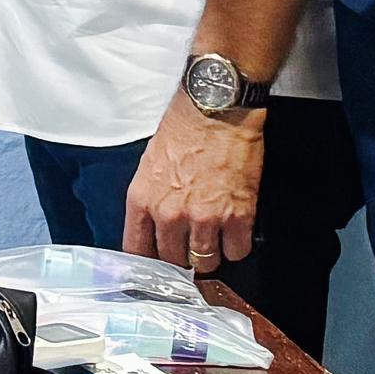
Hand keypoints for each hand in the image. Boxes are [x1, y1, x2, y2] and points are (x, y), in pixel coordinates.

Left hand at [121, 90, 263, 281]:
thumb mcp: (150, 163)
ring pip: (205, 261)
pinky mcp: (237, 215)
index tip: (156, 265)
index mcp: (143, 200)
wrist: (216, 108)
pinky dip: (237, 245)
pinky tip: (235, 232)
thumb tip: (156, 223)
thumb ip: (151, 199)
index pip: (137, 250)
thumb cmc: (184, 126)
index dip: (149, 262)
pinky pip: (237, 251)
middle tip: (191, 245)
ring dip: (210, 254)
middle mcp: (170, 214)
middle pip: (174, 261)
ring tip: (215, 238)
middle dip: (182, 257)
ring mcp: (204, 218)